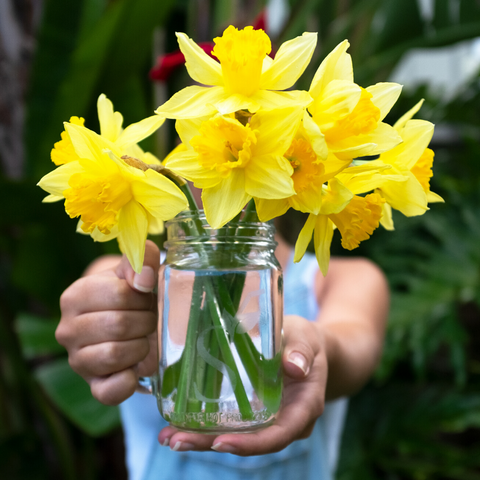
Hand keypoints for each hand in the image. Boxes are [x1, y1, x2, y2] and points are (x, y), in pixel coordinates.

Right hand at [56, 241, 159, 404]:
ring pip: (116, 354)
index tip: (145, 298)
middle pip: (120, 325)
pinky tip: (136, 368)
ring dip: (141, 346)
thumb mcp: (136, 271)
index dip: (143, 297)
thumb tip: (144, 279)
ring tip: (142, 339)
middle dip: (146, 321)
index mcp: (75, 296)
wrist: (125, 321)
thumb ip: (142, 260)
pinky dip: (129, 380)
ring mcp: (77, 360)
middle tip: (148, 319)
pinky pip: (110, 391)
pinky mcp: (92, 385)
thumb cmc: (132, 294)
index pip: (120, 295)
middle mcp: (67, 330)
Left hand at [157, 314, 327, 454]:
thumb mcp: (306, 338)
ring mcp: (268, 418)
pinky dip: (205, 426)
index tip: (221, 442)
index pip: (279, 434)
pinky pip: (231, 423)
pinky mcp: (253, 411)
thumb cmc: (306, 340)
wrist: (304, 346)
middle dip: (213, 444)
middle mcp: (285, 420)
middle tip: (177, 441)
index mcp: (304, 407)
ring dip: (202, 439)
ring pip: (237, 436)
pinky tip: (178, 424)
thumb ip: (301, 351)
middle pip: (251, 442)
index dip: (251, 443)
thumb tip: (295, 367)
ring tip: (168, 437)